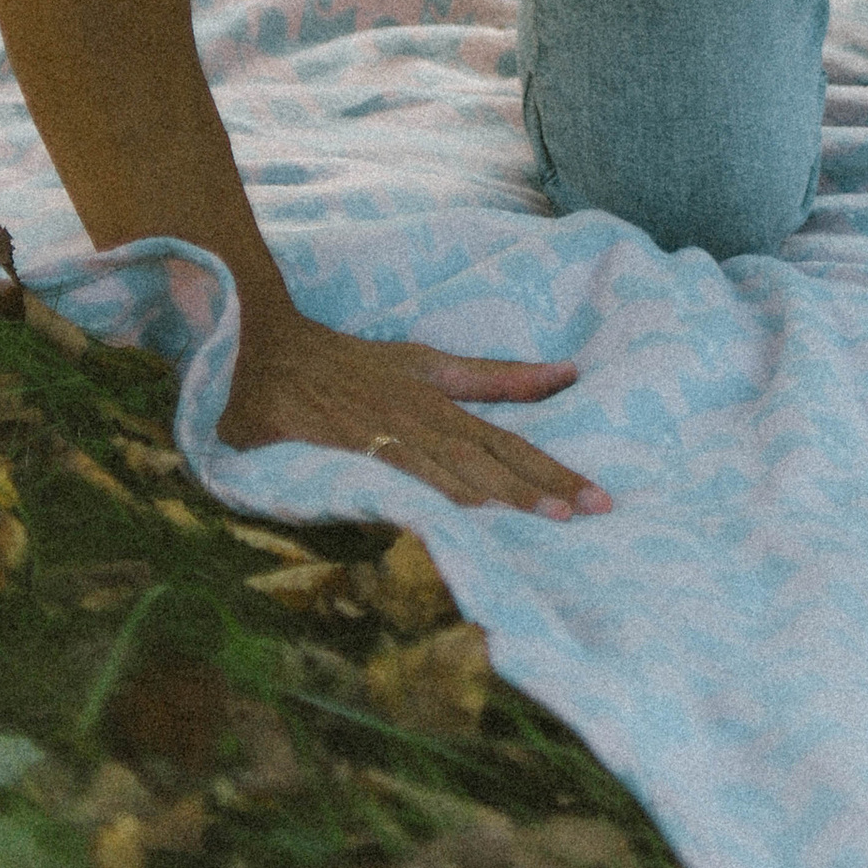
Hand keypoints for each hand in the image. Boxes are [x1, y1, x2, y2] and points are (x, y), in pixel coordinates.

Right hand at [221, 305, 610, 518]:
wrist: (269, 348)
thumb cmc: (353, 363)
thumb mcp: (428, 364)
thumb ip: (494, 376)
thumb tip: (567, 372)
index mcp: (444, 400)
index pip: (510, 441)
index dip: (553, 470)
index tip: (598, 499)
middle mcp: (424, 417)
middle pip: (494, 456)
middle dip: (544, 485)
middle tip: (593, 511)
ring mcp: (388, 432)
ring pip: (457, 469)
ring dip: (502, 494)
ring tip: (548, 518)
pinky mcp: (350, 447)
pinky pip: (401, 477)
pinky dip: (433, 496)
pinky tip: (460, 519)